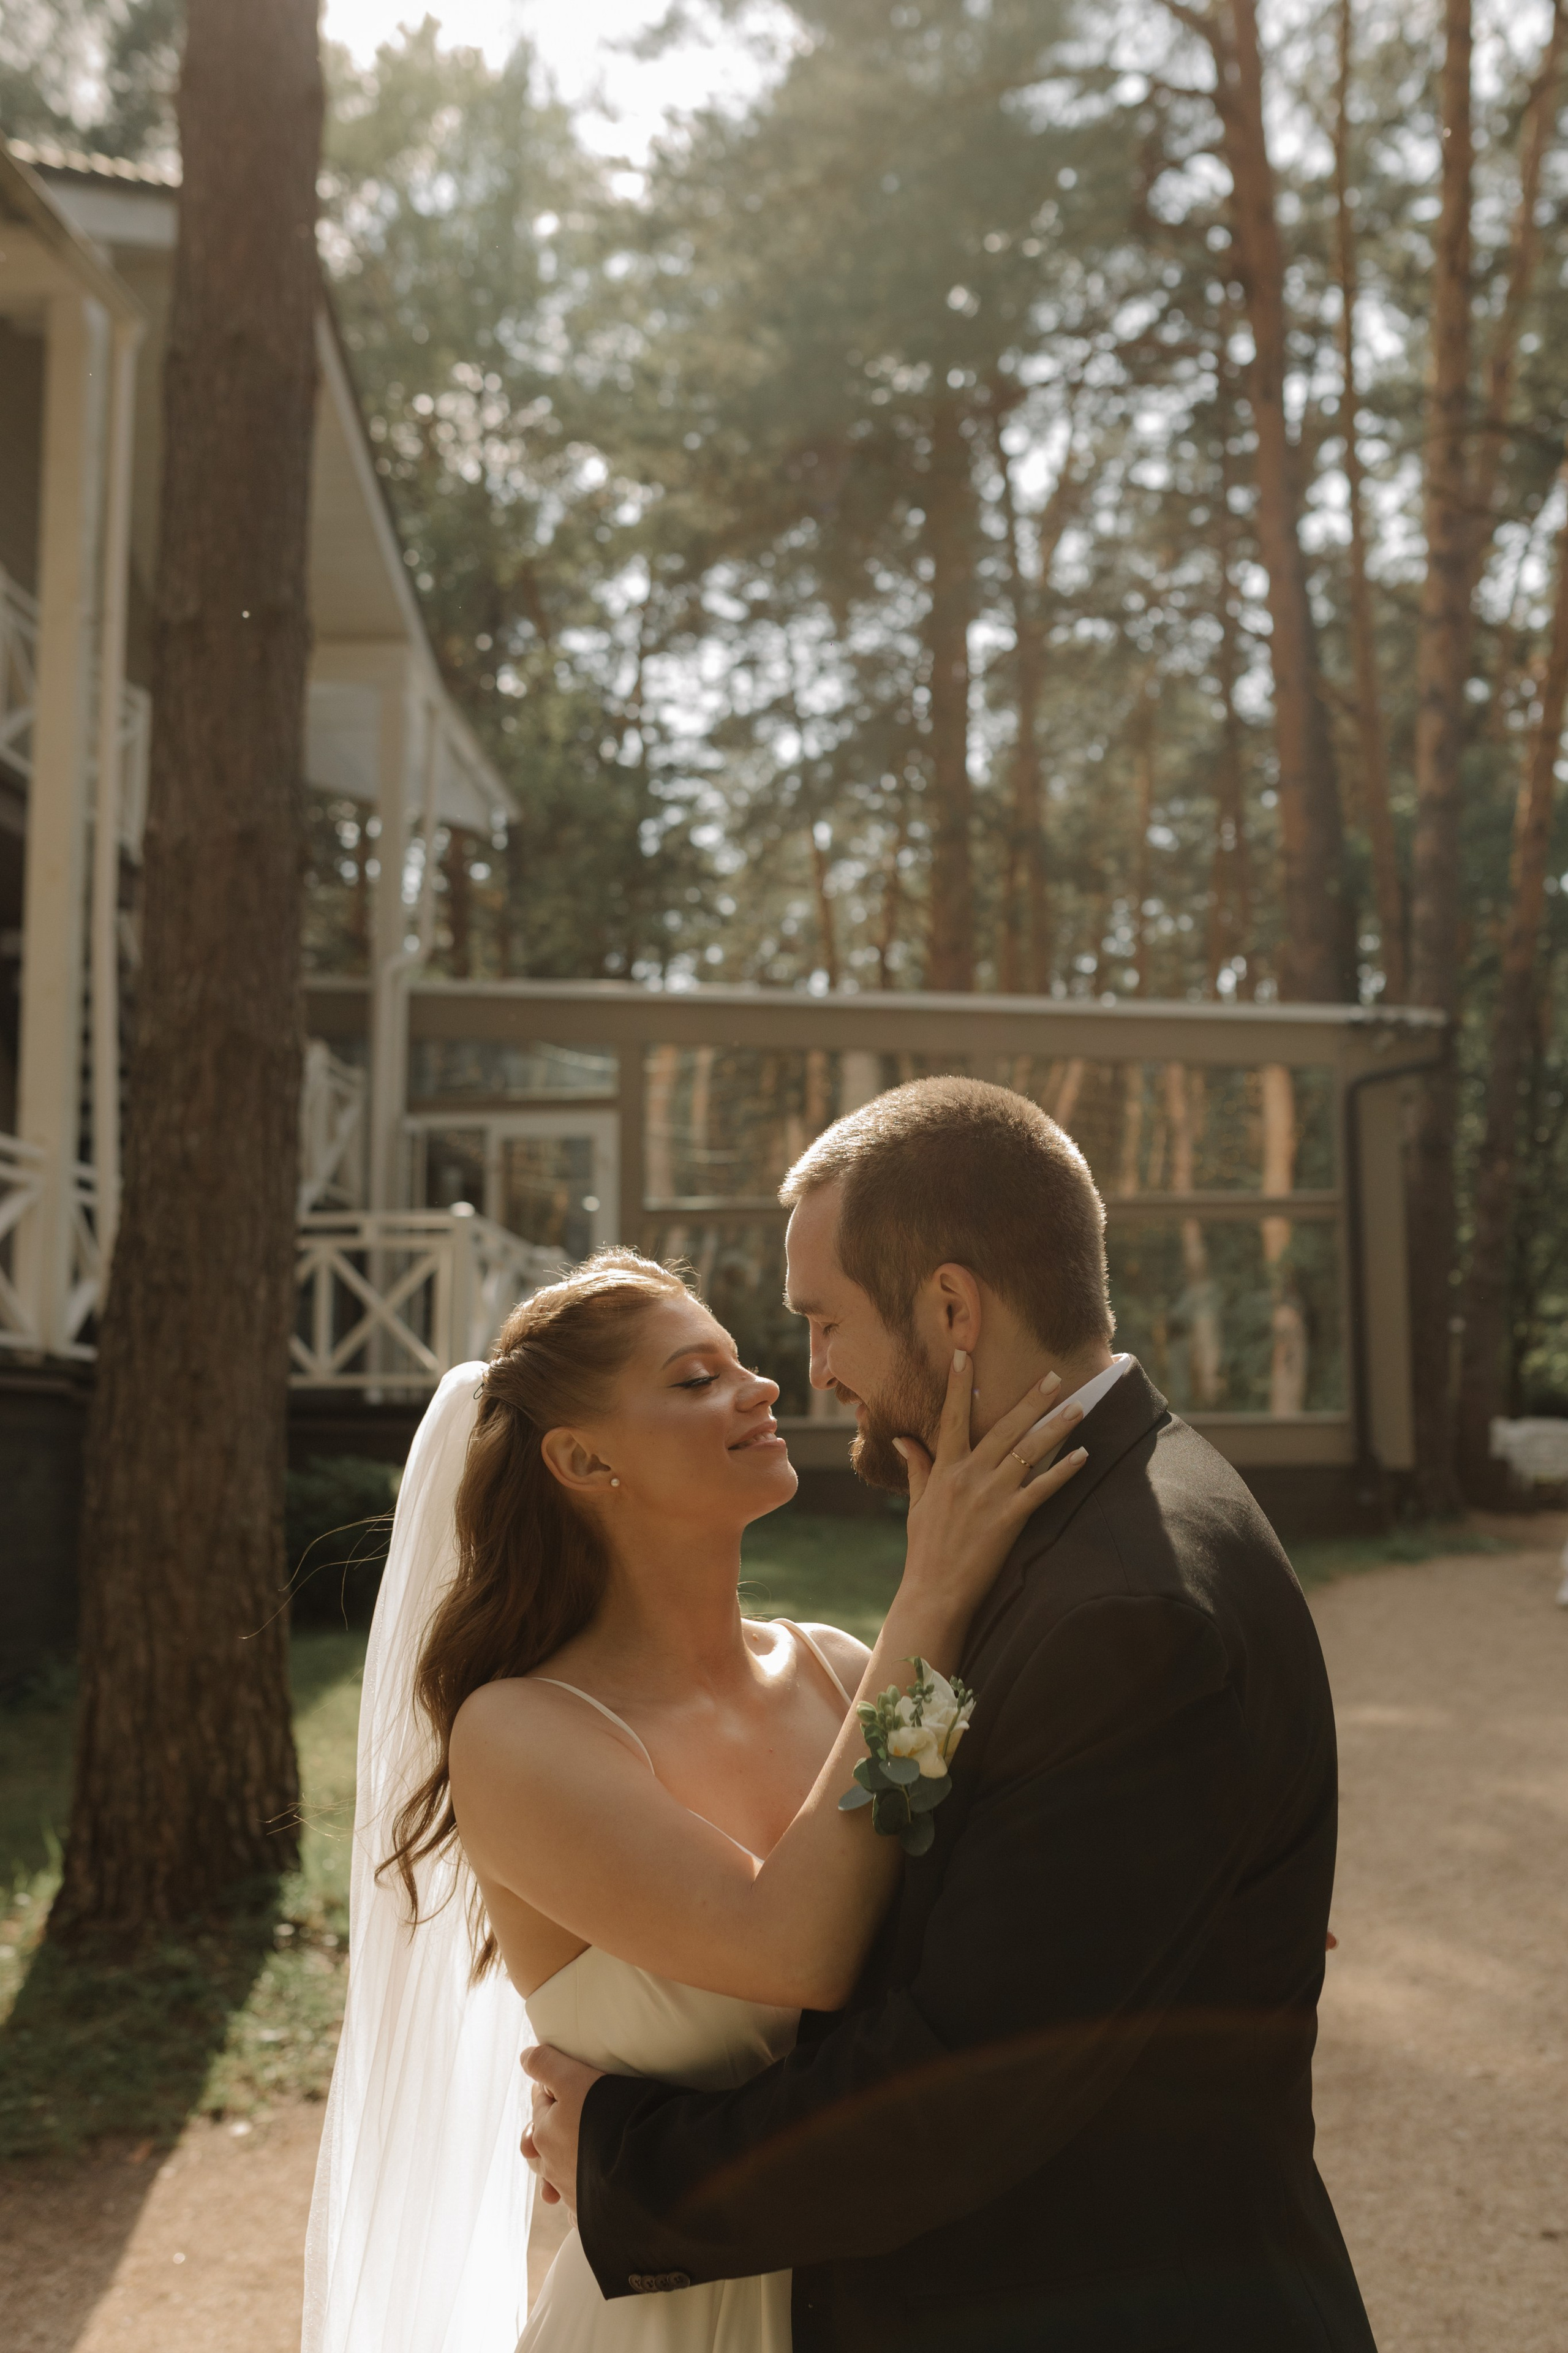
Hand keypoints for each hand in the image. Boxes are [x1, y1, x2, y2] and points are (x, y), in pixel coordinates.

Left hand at [521, 2043, 603, 2213]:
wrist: (647, 2167)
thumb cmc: (611, 2117)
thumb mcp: (576, 2078)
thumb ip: (547, 2065)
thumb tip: (525, 2057)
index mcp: (543, 2133)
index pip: (540, 2101)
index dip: (553, 2085)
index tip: (570, 2077)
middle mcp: (551, 2166)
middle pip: (541, 2142)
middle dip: (550, 2128)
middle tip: (567, 2116)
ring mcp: (570, 2192)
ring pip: (555, 2175)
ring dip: (561, 2163)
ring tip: (574, 2156)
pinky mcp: (590, 2212)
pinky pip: (577, 2206)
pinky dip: (580, 2195)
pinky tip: (590, 2189)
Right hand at [896, 1352, 1087, 1613]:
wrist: (934, 1591)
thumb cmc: (925, 1548)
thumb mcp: (916, 1503)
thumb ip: (916, 1466)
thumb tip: (902, 1438)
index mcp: (945, 1469)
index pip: (951, 1416)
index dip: (959, 1384)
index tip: (964, 1353)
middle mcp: (968, 1475)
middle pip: (1003, 1427)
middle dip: (1030, 1400)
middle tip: (1052, 1375)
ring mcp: (990, 1496)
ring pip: (1028, 1452)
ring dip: (1055, 1428)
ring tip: (1078, 1407)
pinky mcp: (1009, 1518)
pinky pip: (1042, 1489)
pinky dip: (1064, 1472)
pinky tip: (1084, 1456)